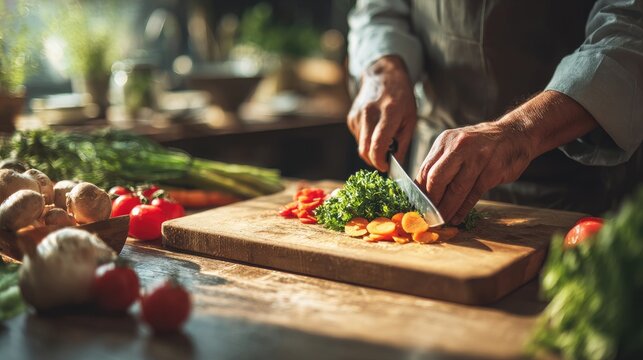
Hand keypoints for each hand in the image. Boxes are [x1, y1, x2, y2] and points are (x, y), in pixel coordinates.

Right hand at [347, 55, 416, 170]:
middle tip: (385, 161)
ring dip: (371, 150)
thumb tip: (396, 164)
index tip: (386, 167)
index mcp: (388, 112)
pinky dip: (367, 141)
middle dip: (374, 161)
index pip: (378, 145)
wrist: (384, 75)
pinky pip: (358, 138)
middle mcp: (369, 113)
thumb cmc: (401, 97)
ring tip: (384, 140)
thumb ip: (403, 143)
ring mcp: (357, 115)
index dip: (381, 162)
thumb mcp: (410, 118)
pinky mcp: (351, 118)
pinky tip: (375, 130)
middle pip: (365, 150)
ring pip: (361, 146)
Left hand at [415, 91, 597, 224]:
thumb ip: (441, 164)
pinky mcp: (492, 170)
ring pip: (456, 189)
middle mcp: (459, 147)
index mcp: (446, 141)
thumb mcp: (457, 146)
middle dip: (431, 201)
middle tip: (428, 216)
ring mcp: (477, 158)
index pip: (425, 169)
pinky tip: (458, 216)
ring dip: (447, 208)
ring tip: (442, 220)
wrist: (515, 134)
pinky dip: (463, 208)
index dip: (420, 191)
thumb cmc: (481, 145)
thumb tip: (422, 190)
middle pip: (437, 179)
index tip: (417, 206)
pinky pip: (473, 194)